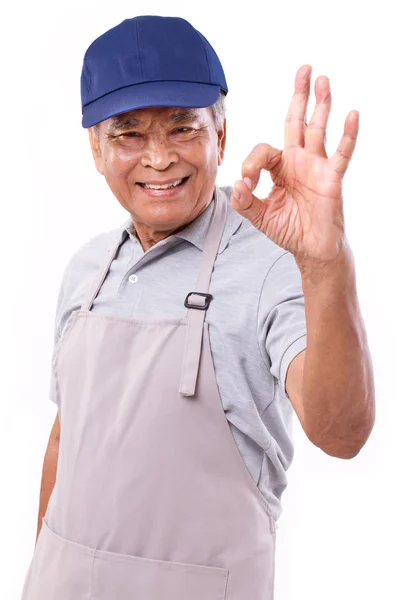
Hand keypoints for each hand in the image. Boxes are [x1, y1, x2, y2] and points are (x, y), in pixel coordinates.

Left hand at [230, 65, 358, 263]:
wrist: (311, 248)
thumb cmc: (289, 229)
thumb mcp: (260, 217)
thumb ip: (245, 202)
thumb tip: (237, 184)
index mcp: (279, 168)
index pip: (264, 151)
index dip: (251, 163)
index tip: (247, 183)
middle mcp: (298, 162)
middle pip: (297, 121)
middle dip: (299, 95)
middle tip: (304, 69)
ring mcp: (316, 167)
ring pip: (318, 129)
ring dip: (321, 104)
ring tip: (322, 80)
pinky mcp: (331, 178)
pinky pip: (341, 153)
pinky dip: (348, 135)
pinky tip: (351, 115)